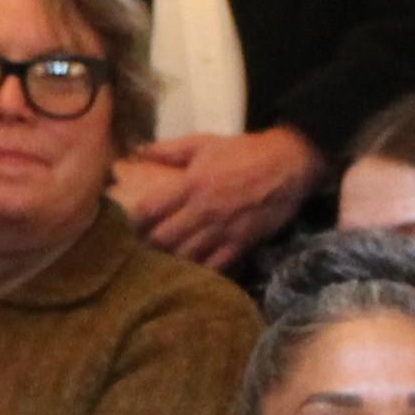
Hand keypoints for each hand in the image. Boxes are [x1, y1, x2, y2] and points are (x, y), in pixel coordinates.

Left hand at [114, 127, 322, 266]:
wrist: (288, 165)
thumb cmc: (243, 152)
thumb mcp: (204, 143)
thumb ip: (169, 149)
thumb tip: (136, 150)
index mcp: (190, 185)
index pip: (149, 210)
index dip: (133, 220)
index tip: (126, 225)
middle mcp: (202, 211)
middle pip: (162, 240)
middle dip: (148, 245)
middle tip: (142, 247)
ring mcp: (222, 231)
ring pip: (185, 257)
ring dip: (170, 260)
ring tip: (162, 262)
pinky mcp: (240, 245)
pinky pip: (213, 267)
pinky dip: (199, 271)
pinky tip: (190, 271)